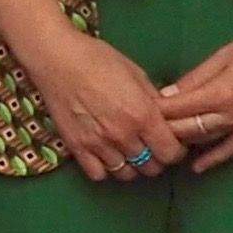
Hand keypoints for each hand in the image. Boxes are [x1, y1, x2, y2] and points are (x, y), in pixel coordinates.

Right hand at [18, 28, 189, 185]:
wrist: (56, 58)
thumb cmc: (98, 59)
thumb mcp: (136, 74)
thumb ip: (154, 102)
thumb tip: (165, 120)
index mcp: (143, 115)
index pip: (171, 153)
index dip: (175, 150)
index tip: (170, 142)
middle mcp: (123, 135)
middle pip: (151, 168)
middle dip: (156, 158)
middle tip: (149, 145)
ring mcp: (98, 144)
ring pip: (126, 174)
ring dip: (131, 164)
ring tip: (127, 149)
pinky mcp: (76, 148)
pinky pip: (98, 174)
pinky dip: (105, 168)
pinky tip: (105, 153)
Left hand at [154, 15, 232, 173]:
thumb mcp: (224, 55)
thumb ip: (195, 78)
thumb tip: (168, 94)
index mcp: (219, 92)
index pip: (177, 109)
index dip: (156, 111)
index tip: (140, 109)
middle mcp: (231, 115)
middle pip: (187, 129)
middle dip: (164, 129)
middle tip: (145, 128)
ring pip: (204, 141)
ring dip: (183, 142)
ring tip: (162, 142)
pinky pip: (231, 150)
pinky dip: (212, 159)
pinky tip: (196, 167)